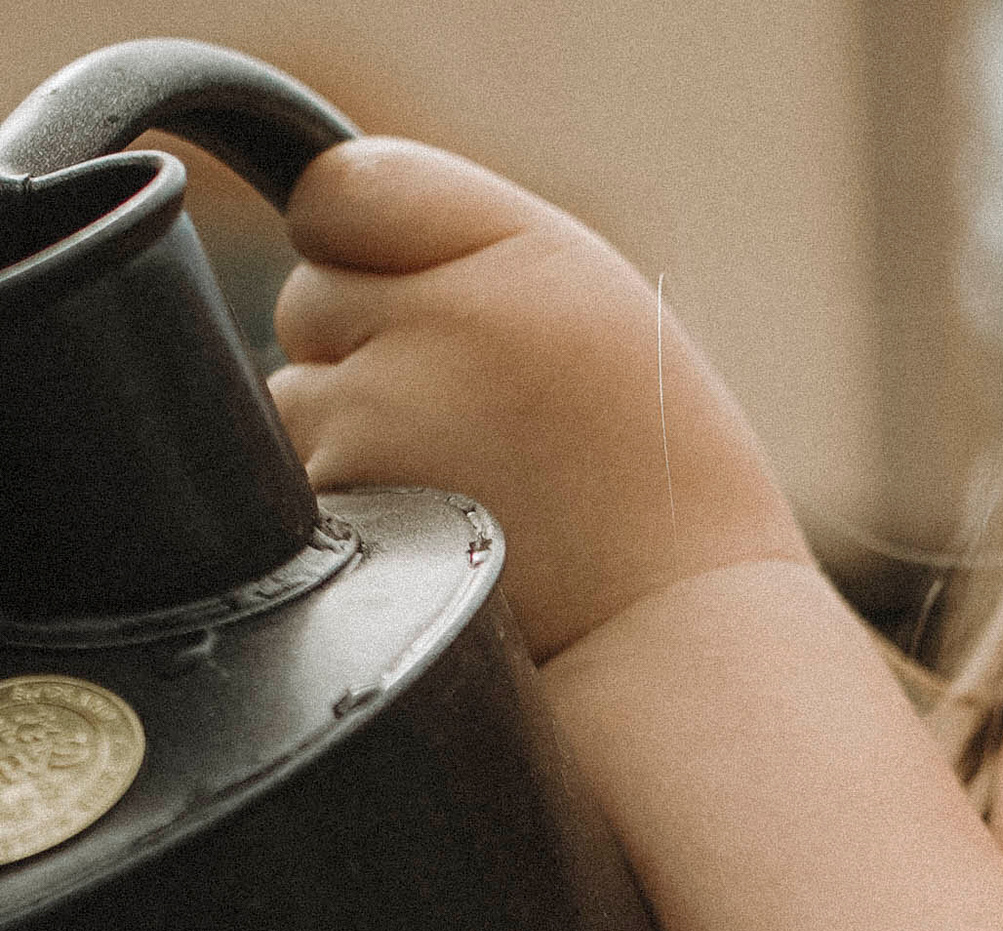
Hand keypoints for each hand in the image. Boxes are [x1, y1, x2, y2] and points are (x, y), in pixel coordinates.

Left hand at [271, 140, 812, 664]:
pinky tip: (433, 542)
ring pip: (294, 400)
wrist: (681, 641)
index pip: (339, 190)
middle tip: (468, 423)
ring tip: (460, 492)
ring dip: (350, 441)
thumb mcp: (589, 309)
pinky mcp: (349, 516)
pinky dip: (351, 516)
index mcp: (513, 251)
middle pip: (307, 298)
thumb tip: (305, 223)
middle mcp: (439, 321)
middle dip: (362, 350)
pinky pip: (301, 491)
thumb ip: (454, 246)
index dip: (361, 247)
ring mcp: (381, 421)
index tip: (419, 303)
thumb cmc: (648, 479)